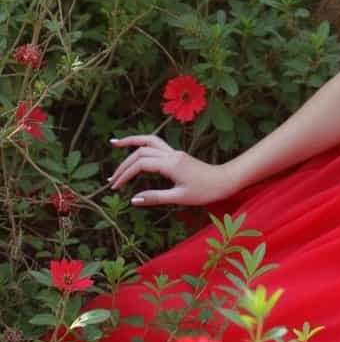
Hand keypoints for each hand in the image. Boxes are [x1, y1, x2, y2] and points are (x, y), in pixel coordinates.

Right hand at [108, 134, 239, 206]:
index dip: (125, 174)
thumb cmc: (206, 191)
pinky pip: (157, 146)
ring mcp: (175, 153)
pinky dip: (143, 146)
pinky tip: (136, 150)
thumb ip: (156, 197)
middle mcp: (172, 154)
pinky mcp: (178, 156)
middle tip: (111, 179)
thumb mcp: (180, 198)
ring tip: (115, 143)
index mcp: (171, 164)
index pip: (141, 164)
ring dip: (132, 143)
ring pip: (150, 142)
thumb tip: (133, 199)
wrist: (226, 180)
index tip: (115, 187)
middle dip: (124, 164)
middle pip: (142, 151)